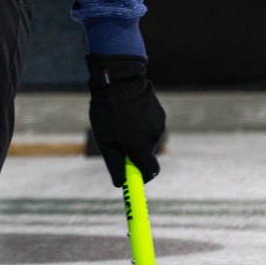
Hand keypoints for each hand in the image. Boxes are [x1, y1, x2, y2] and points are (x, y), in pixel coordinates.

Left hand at [87, 55, 165, 186]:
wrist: (119, 80)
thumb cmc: (107, 111)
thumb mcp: (105, 140)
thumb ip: (115, 164)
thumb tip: (120, 184)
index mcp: (141, 148)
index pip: (150, 172)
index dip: (142, 177)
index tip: (134, 177)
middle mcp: (154, 138)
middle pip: (147, 155)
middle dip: (134, 153)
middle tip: (117, 140)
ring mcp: (159, 125)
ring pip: (147, 139)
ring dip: (136, 136)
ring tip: (120, 120)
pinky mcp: (160, 113)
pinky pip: (150, 125)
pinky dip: (141, 124)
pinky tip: (129, 111)